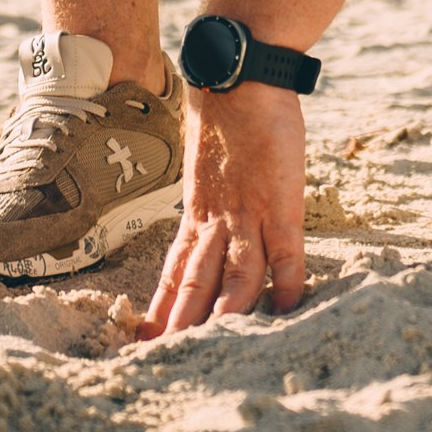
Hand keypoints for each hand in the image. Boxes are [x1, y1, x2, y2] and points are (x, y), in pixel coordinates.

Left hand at [141, 84, 307, 336]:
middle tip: (159, 358)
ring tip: (210, 351)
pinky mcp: (280, 201)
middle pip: (196, 280)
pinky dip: (285, 282)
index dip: (164, 302)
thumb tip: (208, 212)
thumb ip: (210, 193)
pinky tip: (283, 312)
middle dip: (180, 322)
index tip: (146, 335)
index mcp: (198, 210)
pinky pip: (284, 250)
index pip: (177, 267)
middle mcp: (217, 218)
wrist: (237, 74)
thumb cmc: (226, 114)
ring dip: (224, 315)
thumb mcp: (208, 162)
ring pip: (234, 274)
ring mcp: (248, 212)